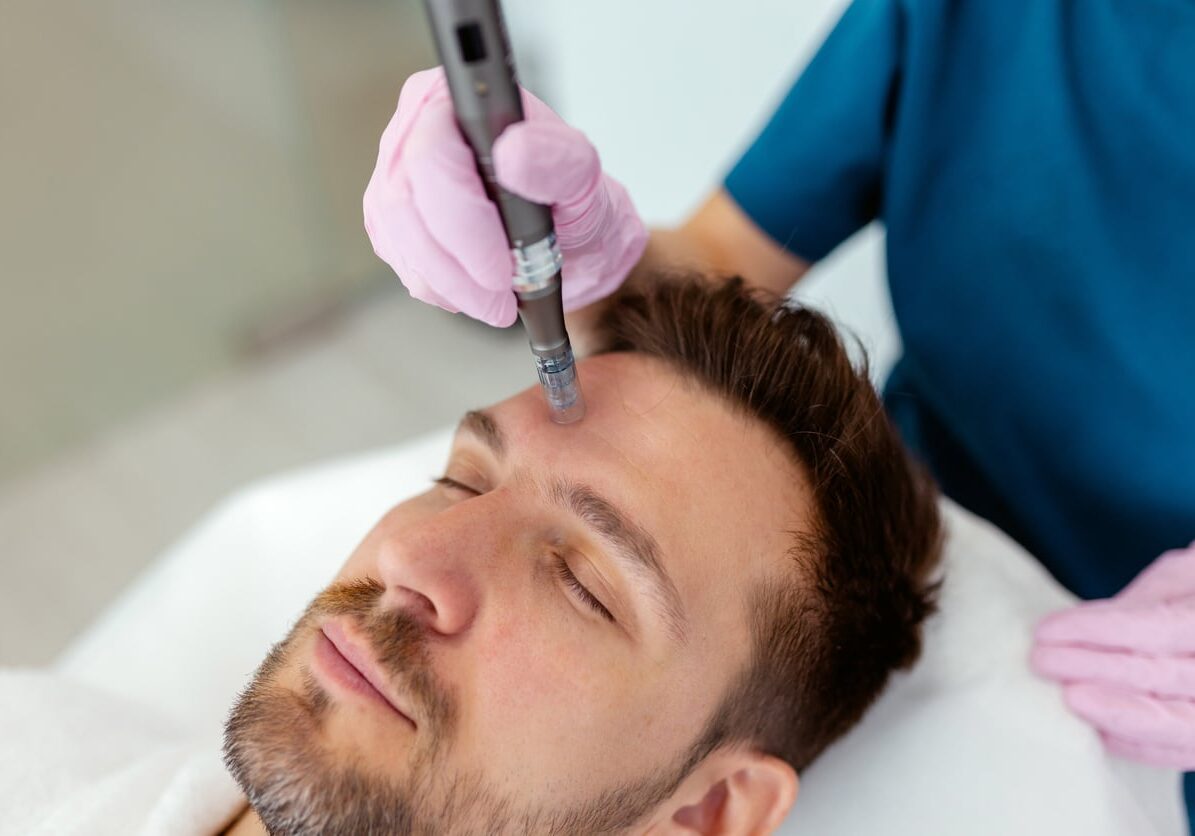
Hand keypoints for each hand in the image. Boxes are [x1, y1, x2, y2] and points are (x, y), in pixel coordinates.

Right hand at [363, 67, 647, 326]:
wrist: (567, 236)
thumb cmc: (571, 197)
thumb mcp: (582, 175)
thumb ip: (556, 159)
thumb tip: (512, 153)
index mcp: (456, 100)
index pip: (432, 156)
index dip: (462, 219)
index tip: (502, 266)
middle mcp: (415, 128)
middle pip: (404, 203)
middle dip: (458, 264)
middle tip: (503, 296)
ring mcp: (397, 174)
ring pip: (399, 239)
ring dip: (451, 283)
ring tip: (497, 298)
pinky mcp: (392, 219)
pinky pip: (401, 262)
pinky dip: (441, 288)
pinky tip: (474, 289)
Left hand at [1032, 541, 1194, 768]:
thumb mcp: (1182, 575)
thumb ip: (1143, 602)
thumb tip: (1086, 627)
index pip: (1157, 628)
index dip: (1098, 630)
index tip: (1045, 631)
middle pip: (1161, 676)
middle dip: (1094, 670)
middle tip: (1041, 661)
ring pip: (1176, 721)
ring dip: (1112, 711)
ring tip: (1065, 697)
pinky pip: (1182, 749)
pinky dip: (1139, 744)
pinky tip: (1097, 732)